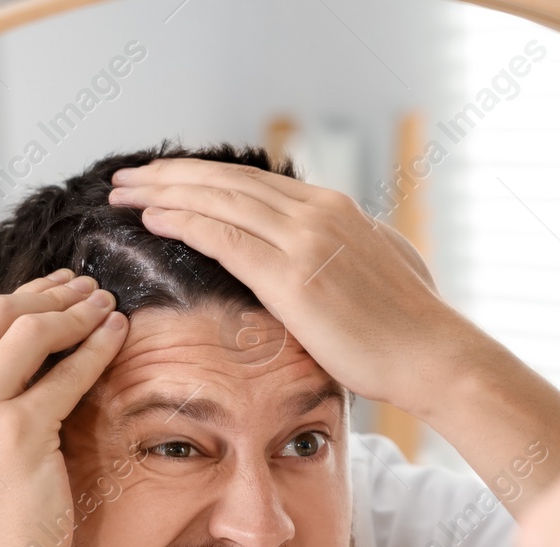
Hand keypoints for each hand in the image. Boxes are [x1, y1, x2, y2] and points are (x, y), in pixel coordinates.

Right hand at [0, 270, 126, 546]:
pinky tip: (118, 335)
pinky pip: (67, 375)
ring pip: (30, 331)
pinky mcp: (16, 433)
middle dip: (51, 294)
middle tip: (90, 288)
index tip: (61, 289)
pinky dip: (97, 349)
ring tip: (107, 306)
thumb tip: (32, 339)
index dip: (27, 298)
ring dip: (77, 313)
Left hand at [108, 158, 474, 410]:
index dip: (203, 178)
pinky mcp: (293, 276)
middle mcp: (318, 212)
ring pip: (218, 199)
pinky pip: (224, 236)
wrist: (436, 356)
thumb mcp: (380, 269)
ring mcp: (306, 240)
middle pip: (227, 180)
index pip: (253, 182)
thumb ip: (349, 252)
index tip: (167, 181)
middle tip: (127, 178)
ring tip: (123, 193)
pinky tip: (151, 218)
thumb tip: (339, 254)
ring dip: (163, 192)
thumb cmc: (411, 331)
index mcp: (336, 210)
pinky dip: (183, 221)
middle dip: (170, 176)